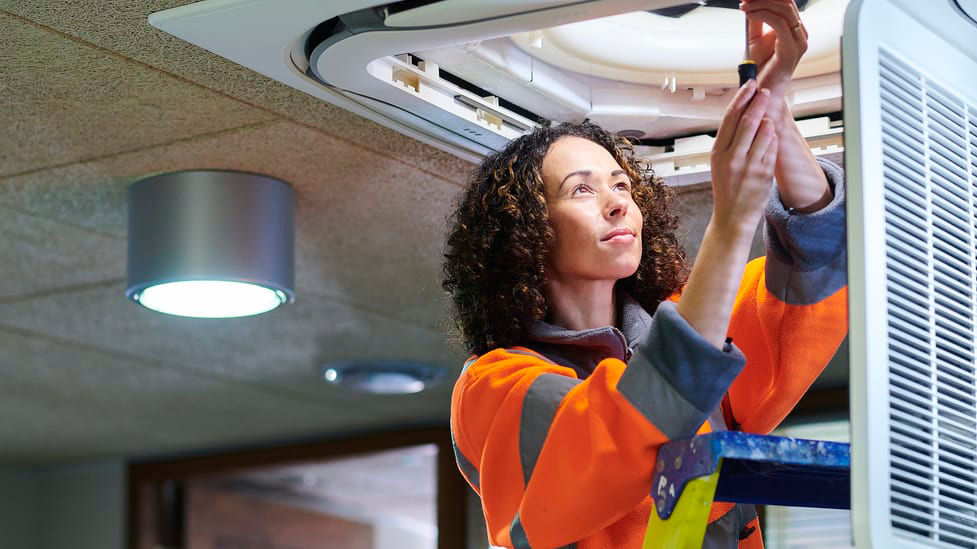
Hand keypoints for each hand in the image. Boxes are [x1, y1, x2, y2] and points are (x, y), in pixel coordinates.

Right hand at [710, 79, 778, 234]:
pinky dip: (774, 137)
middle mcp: (732, 157)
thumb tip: (743, 113)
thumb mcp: (720, 163)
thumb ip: (730, 141)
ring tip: (769, 113)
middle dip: (758, 102)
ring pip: (763, 132)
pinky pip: (773, 147)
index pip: (730, 118)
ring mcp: (748, 165)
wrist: (732, 217)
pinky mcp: (763, 173)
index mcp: (717, 153)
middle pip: (747, 121)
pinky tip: (773, 133)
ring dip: (768, 118)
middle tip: (765, 91)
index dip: (741, 98)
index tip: (750, 85)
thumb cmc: (727, 189)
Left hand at [741, 0, 808, 95]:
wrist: (762, 90)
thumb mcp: (755, 38)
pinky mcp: (791, 49)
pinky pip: (778, 24)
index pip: (786, 2)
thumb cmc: (761, 68)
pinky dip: (762, 15)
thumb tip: (751, 2)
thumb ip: (756, 19)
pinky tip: (749, 15)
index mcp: (795, 29)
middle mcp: (800, 33)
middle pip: (787, 2)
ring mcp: (799, 41)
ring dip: (761, 4)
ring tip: (745, 7)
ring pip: (784, 9)